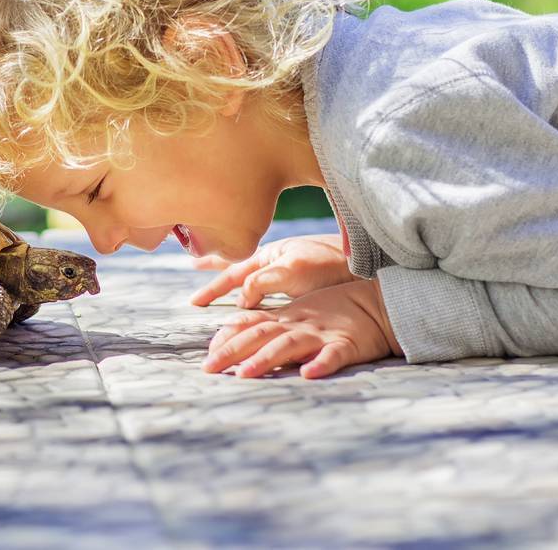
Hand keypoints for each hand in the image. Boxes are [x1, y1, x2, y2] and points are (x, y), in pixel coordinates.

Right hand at [189, 233, 351, 307]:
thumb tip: (241, 299)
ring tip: (208, 270)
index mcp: (269, 254)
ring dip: (229, 275)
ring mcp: (287, 265)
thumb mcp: (291, 272)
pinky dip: (250, 284)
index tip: (195, 303)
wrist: (364, 264)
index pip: (234, 271)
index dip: (215, 288)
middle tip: (193, 282)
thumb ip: (262, 282)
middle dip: (213, 273)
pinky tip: (252, 291)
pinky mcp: (301, 277)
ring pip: (250, 272)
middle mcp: (275, 258)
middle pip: (236, 267)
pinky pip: (265, 280)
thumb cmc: (329, 266)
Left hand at [202, 278, 403, 378]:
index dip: (227, 339)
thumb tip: (227, 332)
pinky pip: (334, 355)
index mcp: (286, 319)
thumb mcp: (295, 314)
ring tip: (244, 374)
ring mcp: (322, 335)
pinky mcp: (348, 346)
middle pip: (261, 335)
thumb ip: (265, 323)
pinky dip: (321, 364)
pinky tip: (308, 374)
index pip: (250, 326)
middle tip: (208, 368)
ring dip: (266, 358)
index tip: (206, 355)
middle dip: (232, 351)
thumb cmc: (333, 311)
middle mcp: (299, 325)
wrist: (377, 303)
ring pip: (290, 345)